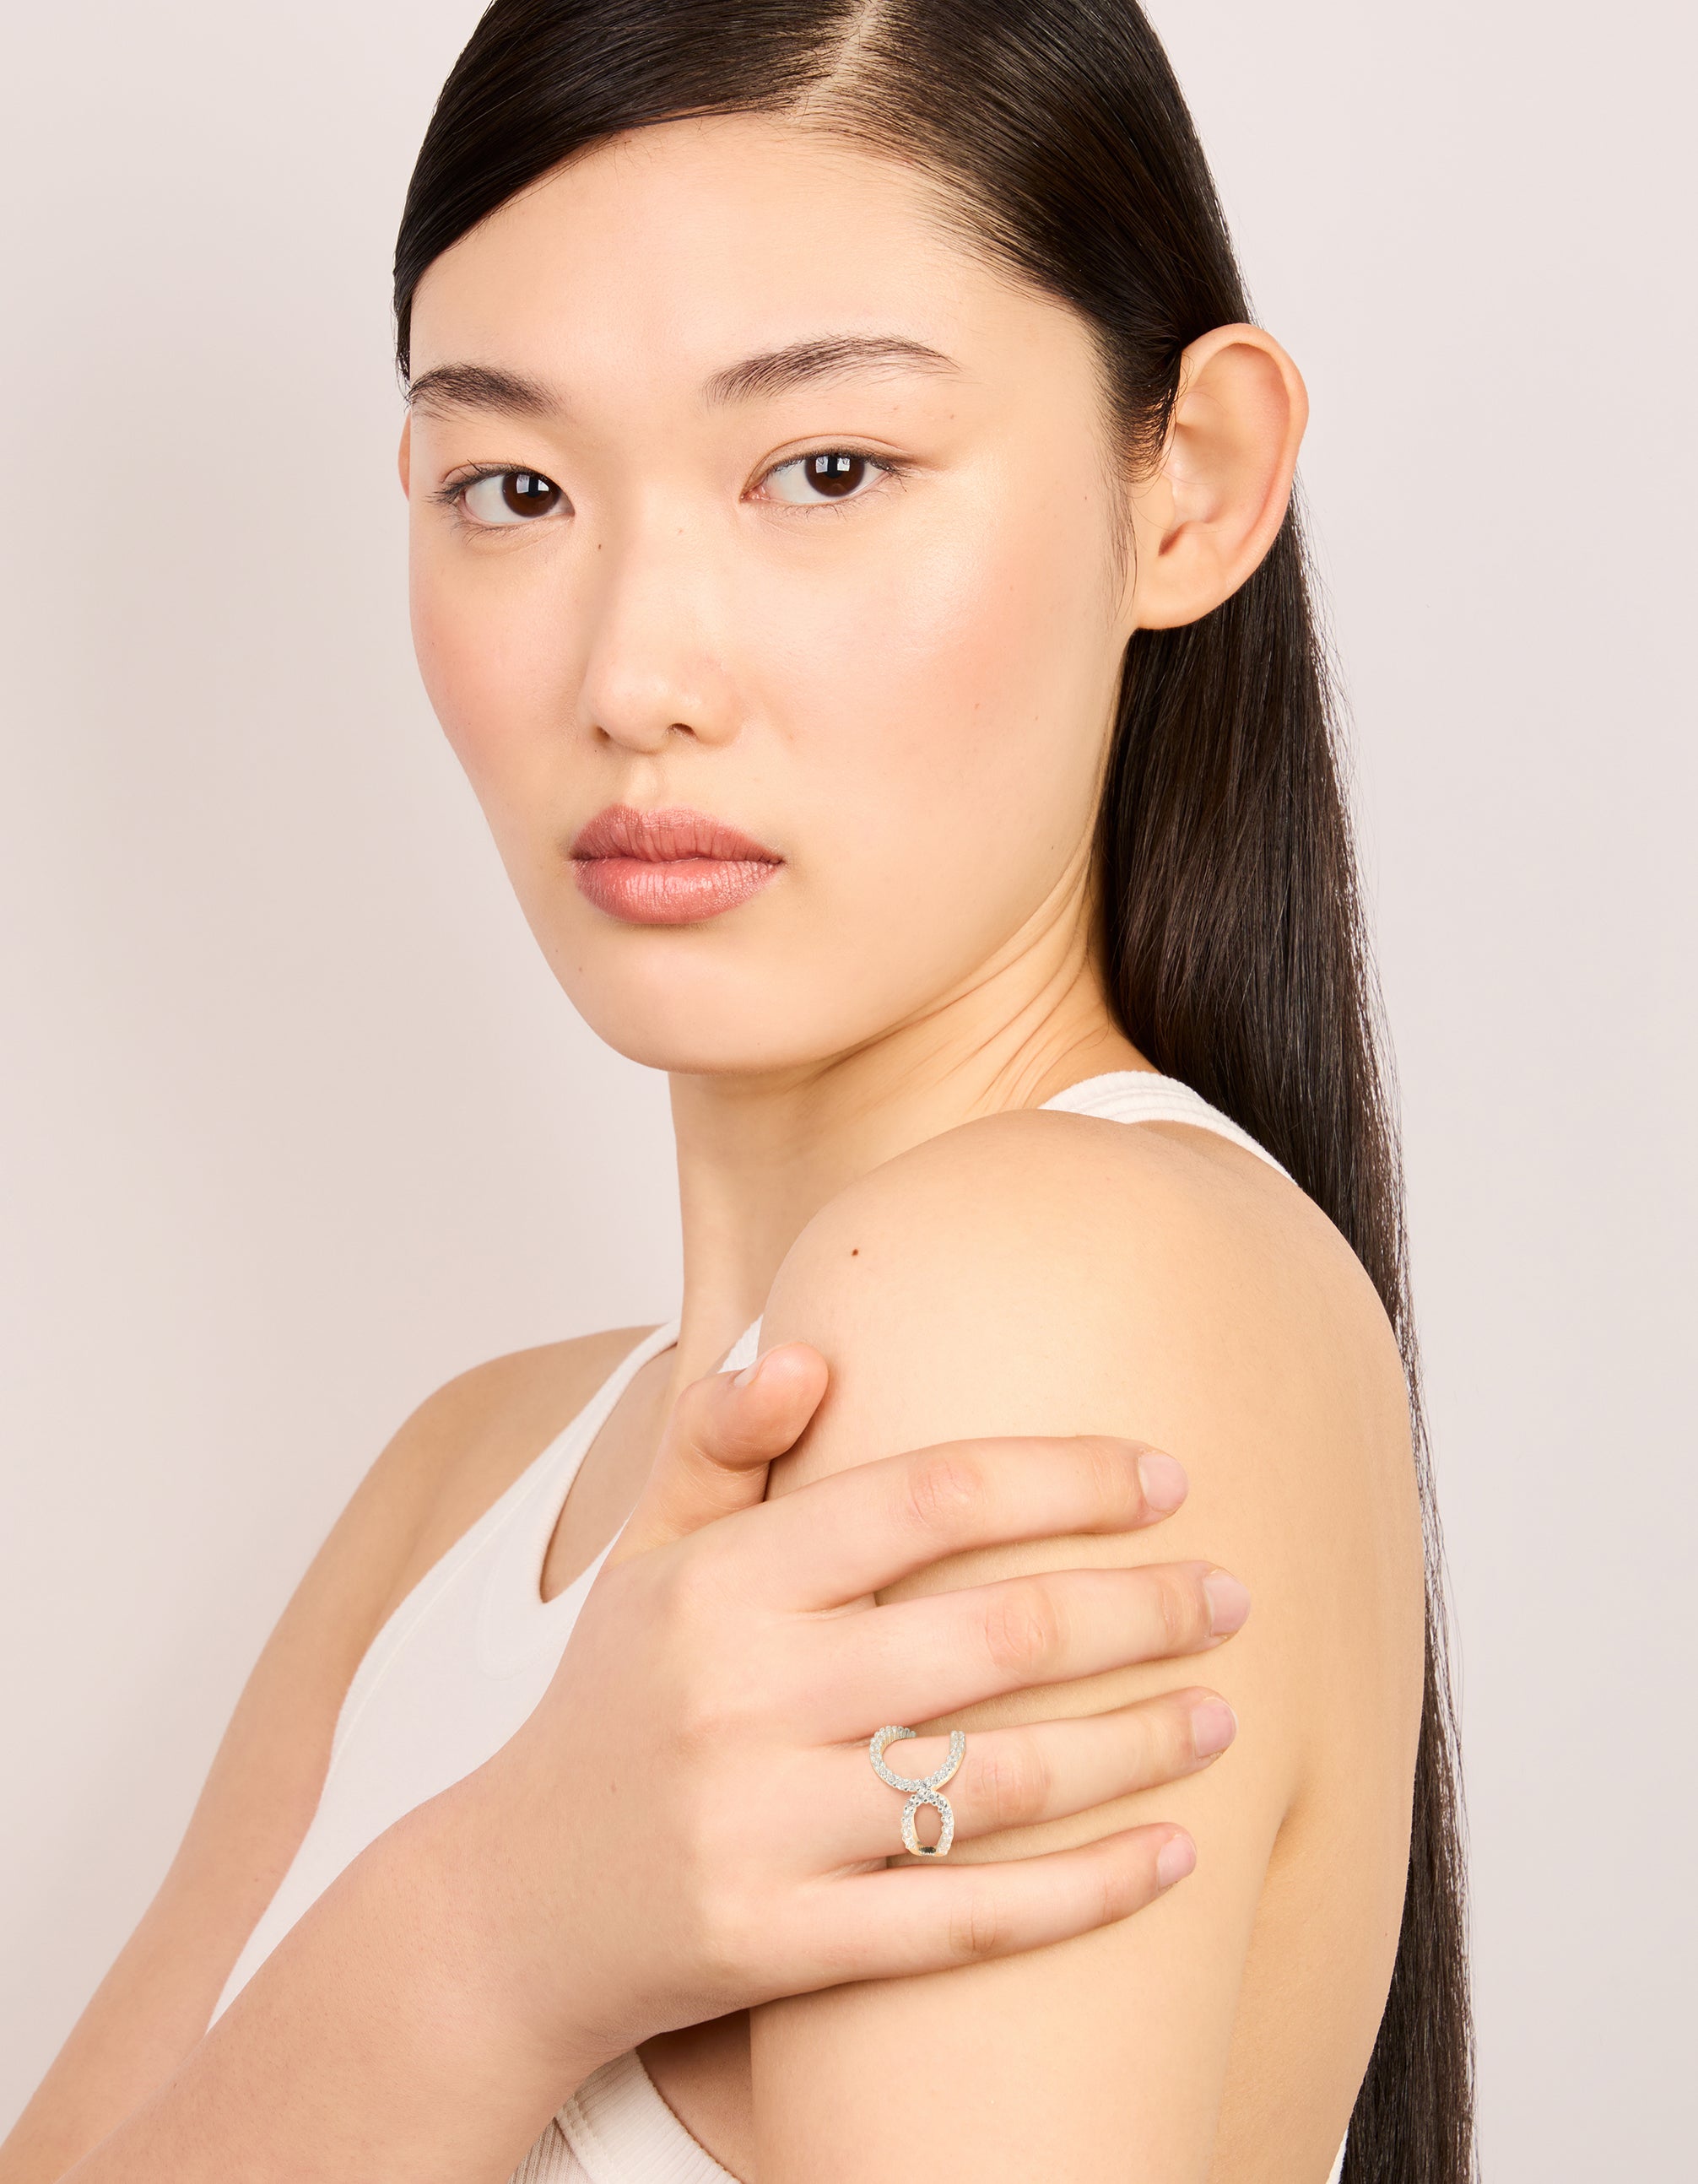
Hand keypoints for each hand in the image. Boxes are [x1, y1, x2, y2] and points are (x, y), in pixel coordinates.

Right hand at [454, 1348, 1246, 2079]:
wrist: (506, 1908)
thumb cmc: (611, 1706)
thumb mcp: (642, 1557)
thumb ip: (716, 1442)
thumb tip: (803, 1350)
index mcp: (723, 1580)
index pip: (925, 1496)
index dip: (1064, 1477)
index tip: (1166, 1475)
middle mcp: (744, 1695)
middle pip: (995, 1633)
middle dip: (1142, 1609)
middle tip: (1234, 1595)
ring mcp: (764, 1828)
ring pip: (1002, 1780)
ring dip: (1140, 1744)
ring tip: (1224, 1715)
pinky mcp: (784, 1946)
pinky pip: (968, 1923)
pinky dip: (1087, 1894)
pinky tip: (1176, 1859)